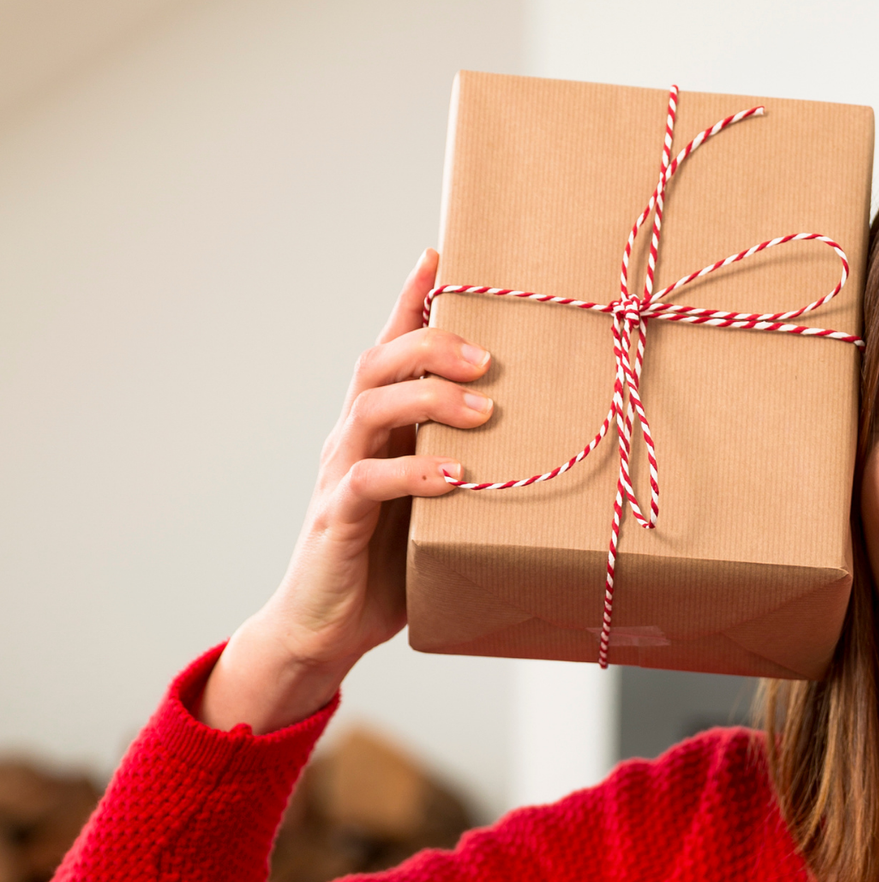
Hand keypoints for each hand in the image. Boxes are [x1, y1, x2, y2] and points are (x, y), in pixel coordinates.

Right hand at [204, 250, 493, 732]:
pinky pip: (368, 482)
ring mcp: (341, 474)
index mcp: (380, 425)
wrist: (328, 627)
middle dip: (432, 342)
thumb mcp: (441, 498)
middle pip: (379, 361)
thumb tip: (547, 435)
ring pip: (370, 407)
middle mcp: (354, 437)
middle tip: (488, 355)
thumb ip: (472, 459)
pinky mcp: (336, 519)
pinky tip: (455, 477)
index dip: (411, 297)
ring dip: (429, 399)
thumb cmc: (393, 560)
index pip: (391, 345)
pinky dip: (414, 474)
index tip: (443, 254)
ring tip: (482, 410)